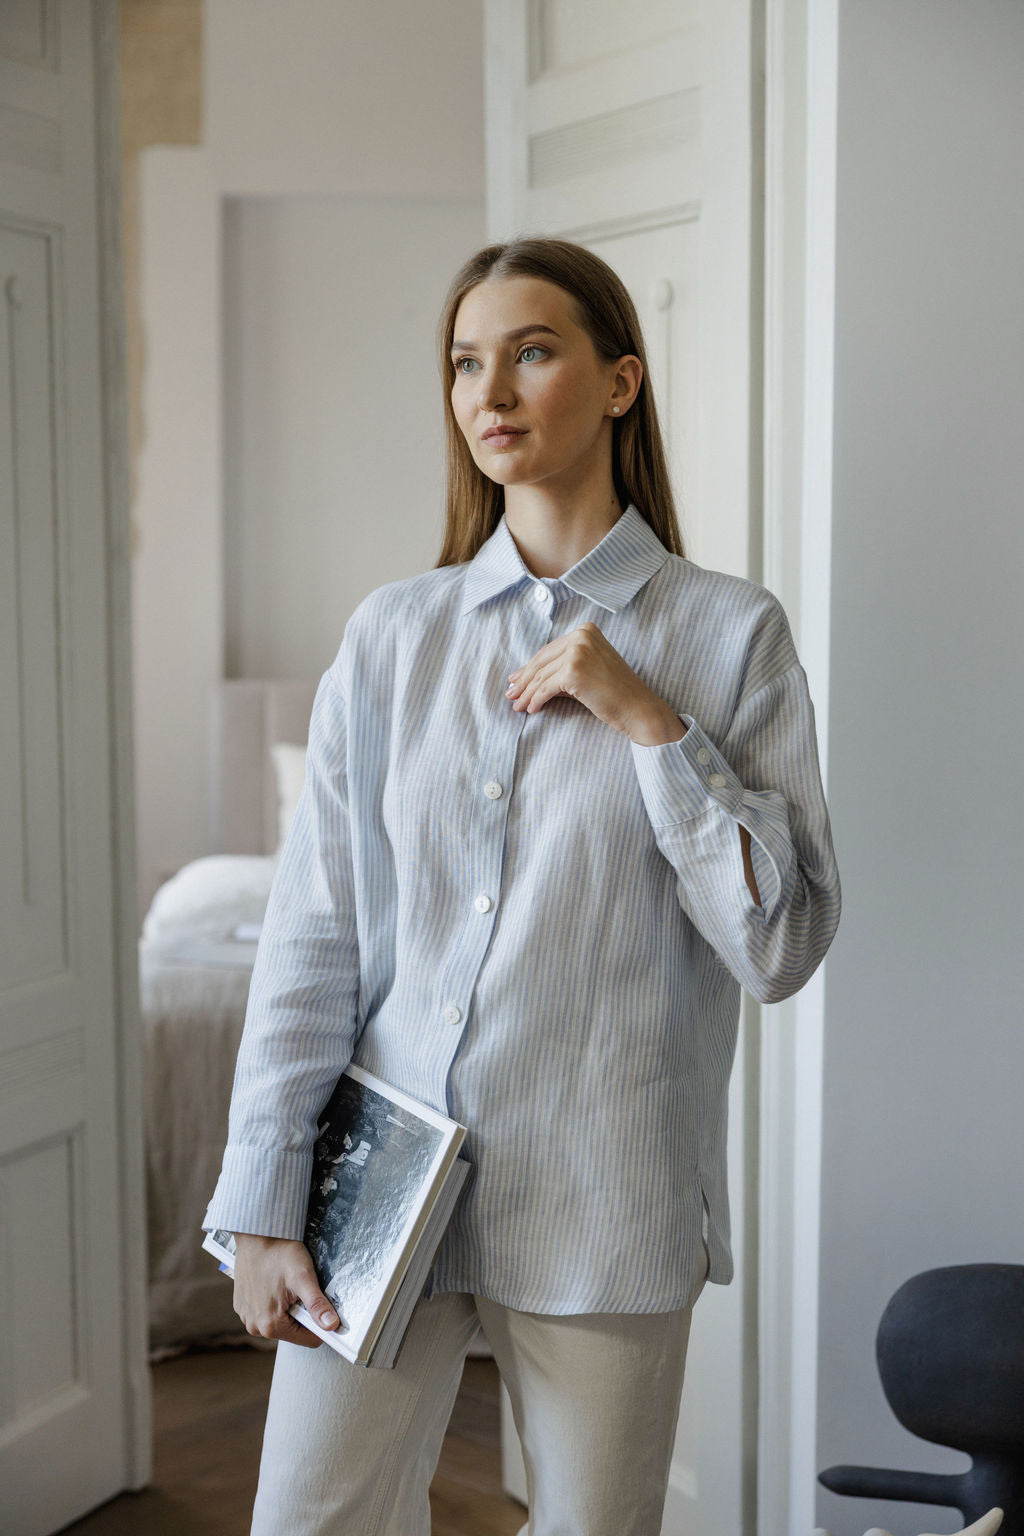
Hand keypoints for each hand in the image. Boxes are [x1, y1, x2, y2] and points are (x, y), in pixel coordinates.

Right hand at [231, 1233, 339, 1348]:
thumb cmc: (278, 1251)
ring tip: (286, 1284)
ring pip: (280, 1321)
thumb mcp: (303, 1277)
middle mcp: (255, 1327)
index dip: (320, 1323)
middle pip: (294, 1330)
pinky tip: (274, 1283)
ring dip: (287, 1307)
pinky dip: (273, 1301)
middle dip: (302, 1312)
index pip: (309, 1339)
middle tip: (299, 1289)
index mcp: (270, 1325)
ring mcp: (246, 1317)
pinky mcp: (242, 1306)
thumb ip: (317, 1304)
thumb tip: (331, 1325)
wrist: (255, 1233)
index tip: (320, 1305)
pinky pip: (265, 1312)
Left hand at [505, 621, 686, 744]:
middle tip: (511, 694)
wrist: (638, 707)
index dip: (530, 667)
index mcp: (585, 630)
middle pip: (542, 661)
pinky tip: (531, 709)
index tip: (516, 680)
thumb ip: (560, 668)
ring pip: (541, 676)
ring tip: (517, 706)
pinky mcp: (573, 671)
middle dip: (524, 680)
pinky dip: (536, 700)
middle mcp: (581, 636)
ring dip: (527, 693)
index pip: (549, 650)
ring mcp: (577, 652)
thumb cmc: (615, 692)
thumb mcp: (587, 670)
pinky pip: (546, 688)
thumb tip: (522, 677)